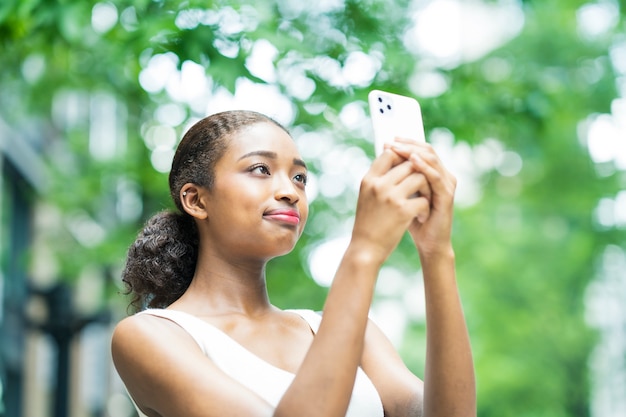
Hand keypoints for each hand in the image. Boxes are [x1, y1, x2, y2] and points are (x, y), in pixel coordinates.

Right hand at [350, 148, 432, 264]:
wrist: (365, 249)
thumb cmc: (367, 224)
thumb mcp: (366, 197)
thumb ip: (378, 181)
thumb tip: (394, 163)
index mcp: (369, 180)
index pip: (388, 154)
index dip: (402, 156)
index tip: (408, 166)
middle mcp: (379, 185)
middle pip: (409, 163)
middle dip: (419, 173)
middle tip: (421, 185)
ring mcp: (391, 197)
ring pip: (420, 178)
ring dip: (426, 189)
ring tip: (423, 200)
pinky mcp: (403, 211)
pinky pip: (424, 199)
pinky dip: (426, 208)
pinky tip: (421, 217)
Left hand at [388, 138, 456, 256]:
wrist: (428, 243)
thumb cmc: (413, 220)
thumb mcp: (403, 194)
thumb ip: (398, 177)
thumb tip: (383, 157)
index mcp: (434, 173)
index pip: (422, 150)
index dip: (406, 143)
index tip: (389, 140)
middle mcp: (443, 175)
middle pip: (428, 151)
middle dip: (408, 145)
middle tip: (392, 141)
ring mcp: (447, 184)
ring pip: (432, 160)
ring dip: (414, 152)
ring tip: (399, 148)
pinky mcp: (447, 195)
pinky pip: (436, 177)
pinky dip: (424, 167)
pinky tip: (412, 161)